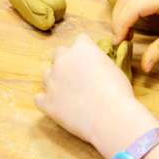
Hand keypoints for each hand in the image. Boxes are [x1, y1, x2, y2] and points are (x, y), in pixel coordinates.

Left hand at [36, 31, 155, 158]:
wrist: (110, 117)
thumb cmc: (118, 93)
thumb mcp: (113, 68)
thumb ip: (98, 62)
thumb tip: (94, 67)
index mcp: (81, 48)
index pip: (80, 41)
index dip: (87, 52)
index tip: (92, 62)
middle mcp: (62, 60)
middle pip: (60, 53)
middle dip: (68, 62)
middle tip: (80, 77)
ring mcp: (51, 81)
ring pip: (47, 75)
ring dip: (56, 81)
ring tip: (71, 95)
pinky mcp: (46, 102)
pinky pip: (40, 98)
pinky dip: (48, 102)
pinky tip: (60, 107)